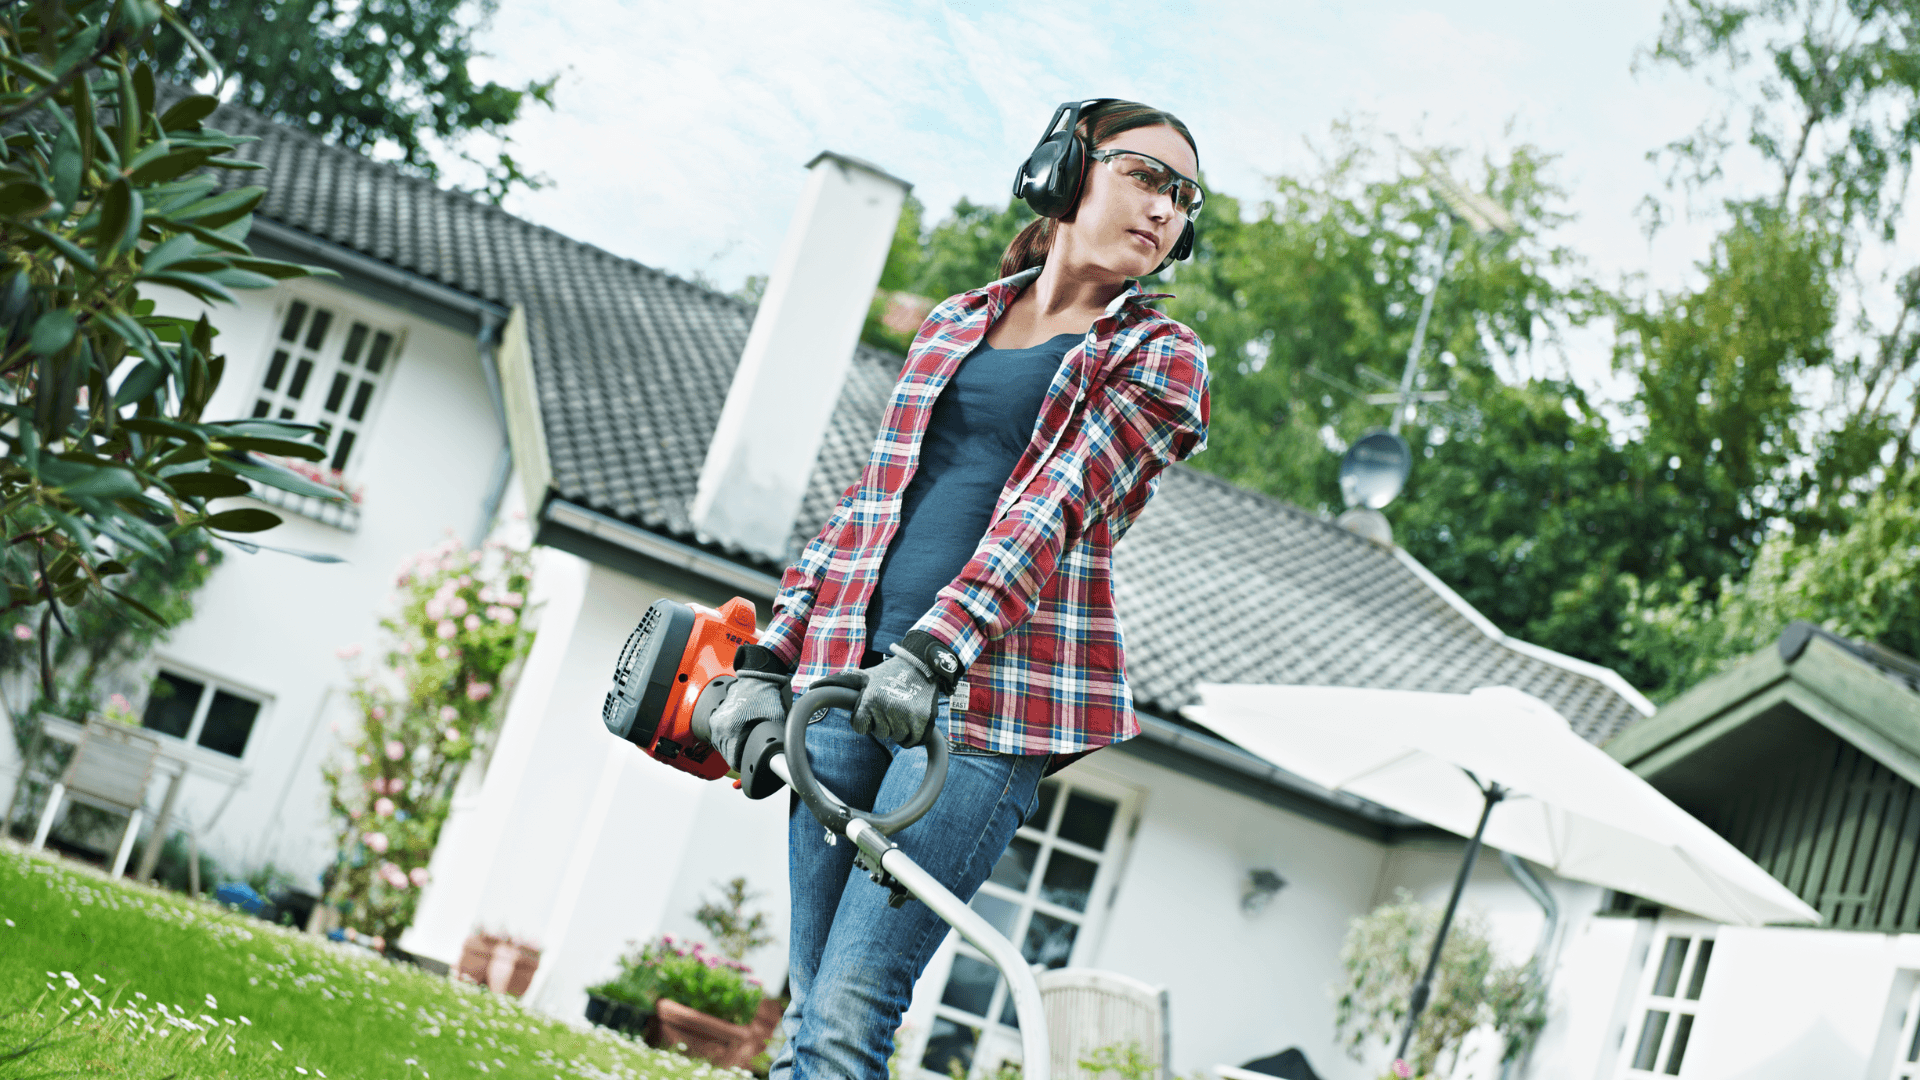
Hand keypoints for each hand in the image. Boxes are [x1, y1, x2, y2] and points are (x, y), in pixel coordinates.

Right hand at [703, 644, 789, 769]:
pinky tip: (738, 735)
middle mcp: (720, 727)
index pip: (733, 761)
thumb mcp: (777, 721)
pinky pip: (719, 735)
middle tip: (751, 753)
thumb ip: (777, 741)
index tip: (751, 763)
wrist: (758, 678)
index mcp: (732, 730)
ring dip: (731, 748)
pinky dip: (727, 738)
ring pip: (721, 746)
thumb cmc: (767, 697)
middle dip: (738, 757)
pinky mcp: (716, 716)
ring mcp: (716, 721)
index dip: (744, 765)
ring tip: (745, 744)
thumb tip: (782, 757)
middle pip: (726, 755)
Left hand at [816, 632, 961, 747]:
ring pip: (898, 739)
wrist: (920, 664)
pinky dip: (914, 734)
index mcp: (869, 700)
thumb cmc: (888, 673)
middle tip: (891, 706)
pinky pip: (914, 742)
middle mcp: (886, 709)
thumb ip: (838, 682)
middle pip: (881, 734)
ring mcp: (906, 716)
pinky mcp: (924, 721)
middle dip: (885, 723)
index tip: (874, 710)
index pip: (861, 727)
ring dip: (900, 729)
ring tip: (903, 709)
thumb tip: (811, 687)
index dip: (867, 720)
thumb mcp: (862, 676)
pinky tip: (913, 718)